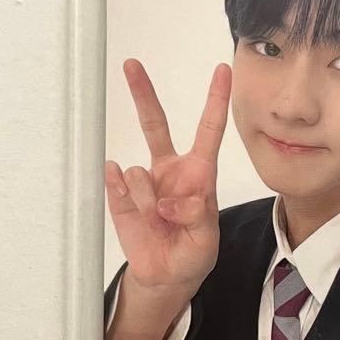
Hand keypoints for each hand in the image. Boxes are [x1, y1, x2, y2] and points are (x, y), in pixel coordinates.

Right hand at [105, 58, 230, 300]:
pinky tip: (136, 213)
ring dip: (148, 203)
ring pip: (138, 174)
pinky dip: (126, 200)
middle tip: (131, 64)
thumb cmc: (193, 252)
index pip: (208, 130)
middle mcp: (169, 170)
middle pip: (154, 123)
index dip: (215, 100)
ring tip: (158, 224)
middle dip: (143, 93)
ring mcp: (143, 181)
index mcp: (198, 174)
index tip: (223, 70)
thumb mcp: (206, 240)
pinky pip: (116, 185)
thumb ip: (196, 218)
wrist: (166, 275)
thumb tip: (167, 202)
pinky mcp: (119, 195)